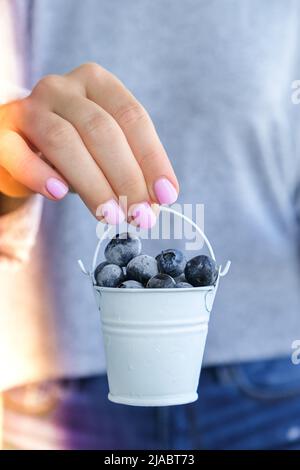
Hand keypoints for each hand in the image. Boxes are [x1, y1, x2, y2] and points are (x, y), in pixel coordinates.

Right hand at [0, 63, 178, 227]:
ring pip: (64, 141)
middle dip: (127, 178)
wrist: (23, 143)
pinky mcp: (4, 133)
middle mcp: (62, 88)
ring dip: (93, 184)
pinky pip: (18, 153)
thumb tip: (154, 205)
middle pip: (102, 130)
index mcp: (96, 83)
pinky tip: (58, 194)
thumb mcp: (105, 149)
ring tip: (112, 217)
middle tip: (142, 216)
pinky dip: (39, 174)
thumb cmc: (75, 148)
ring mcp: (30, 108)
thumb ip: (129, 168)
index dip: (152, 158)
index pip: (132, 117)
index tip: (167, 196)